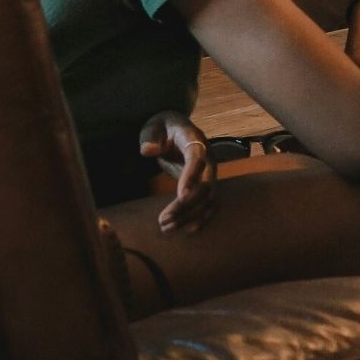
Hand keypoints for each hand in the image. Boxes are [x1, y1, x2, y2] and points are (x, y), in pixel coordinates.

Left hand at [140, 111, 216, 233]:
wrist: (177, 128)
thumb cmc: (162, 127)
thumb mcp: (152, 127)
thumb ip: (150, 138)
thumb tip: (149, 150)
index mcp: (195, 140)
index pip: (197, 159)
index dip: (191, 177)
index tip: (181, 196)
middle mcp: (208, 157)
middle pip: (205, 185)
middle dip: (186, 206)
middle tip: (163, 221)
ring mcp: (210, 172)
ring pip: (208, 199)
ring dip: (191, 217)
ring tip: (167, 229)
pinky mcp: (207, 184)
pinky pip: (210, 204)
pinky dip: (202, 219)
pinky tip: (187, 232)